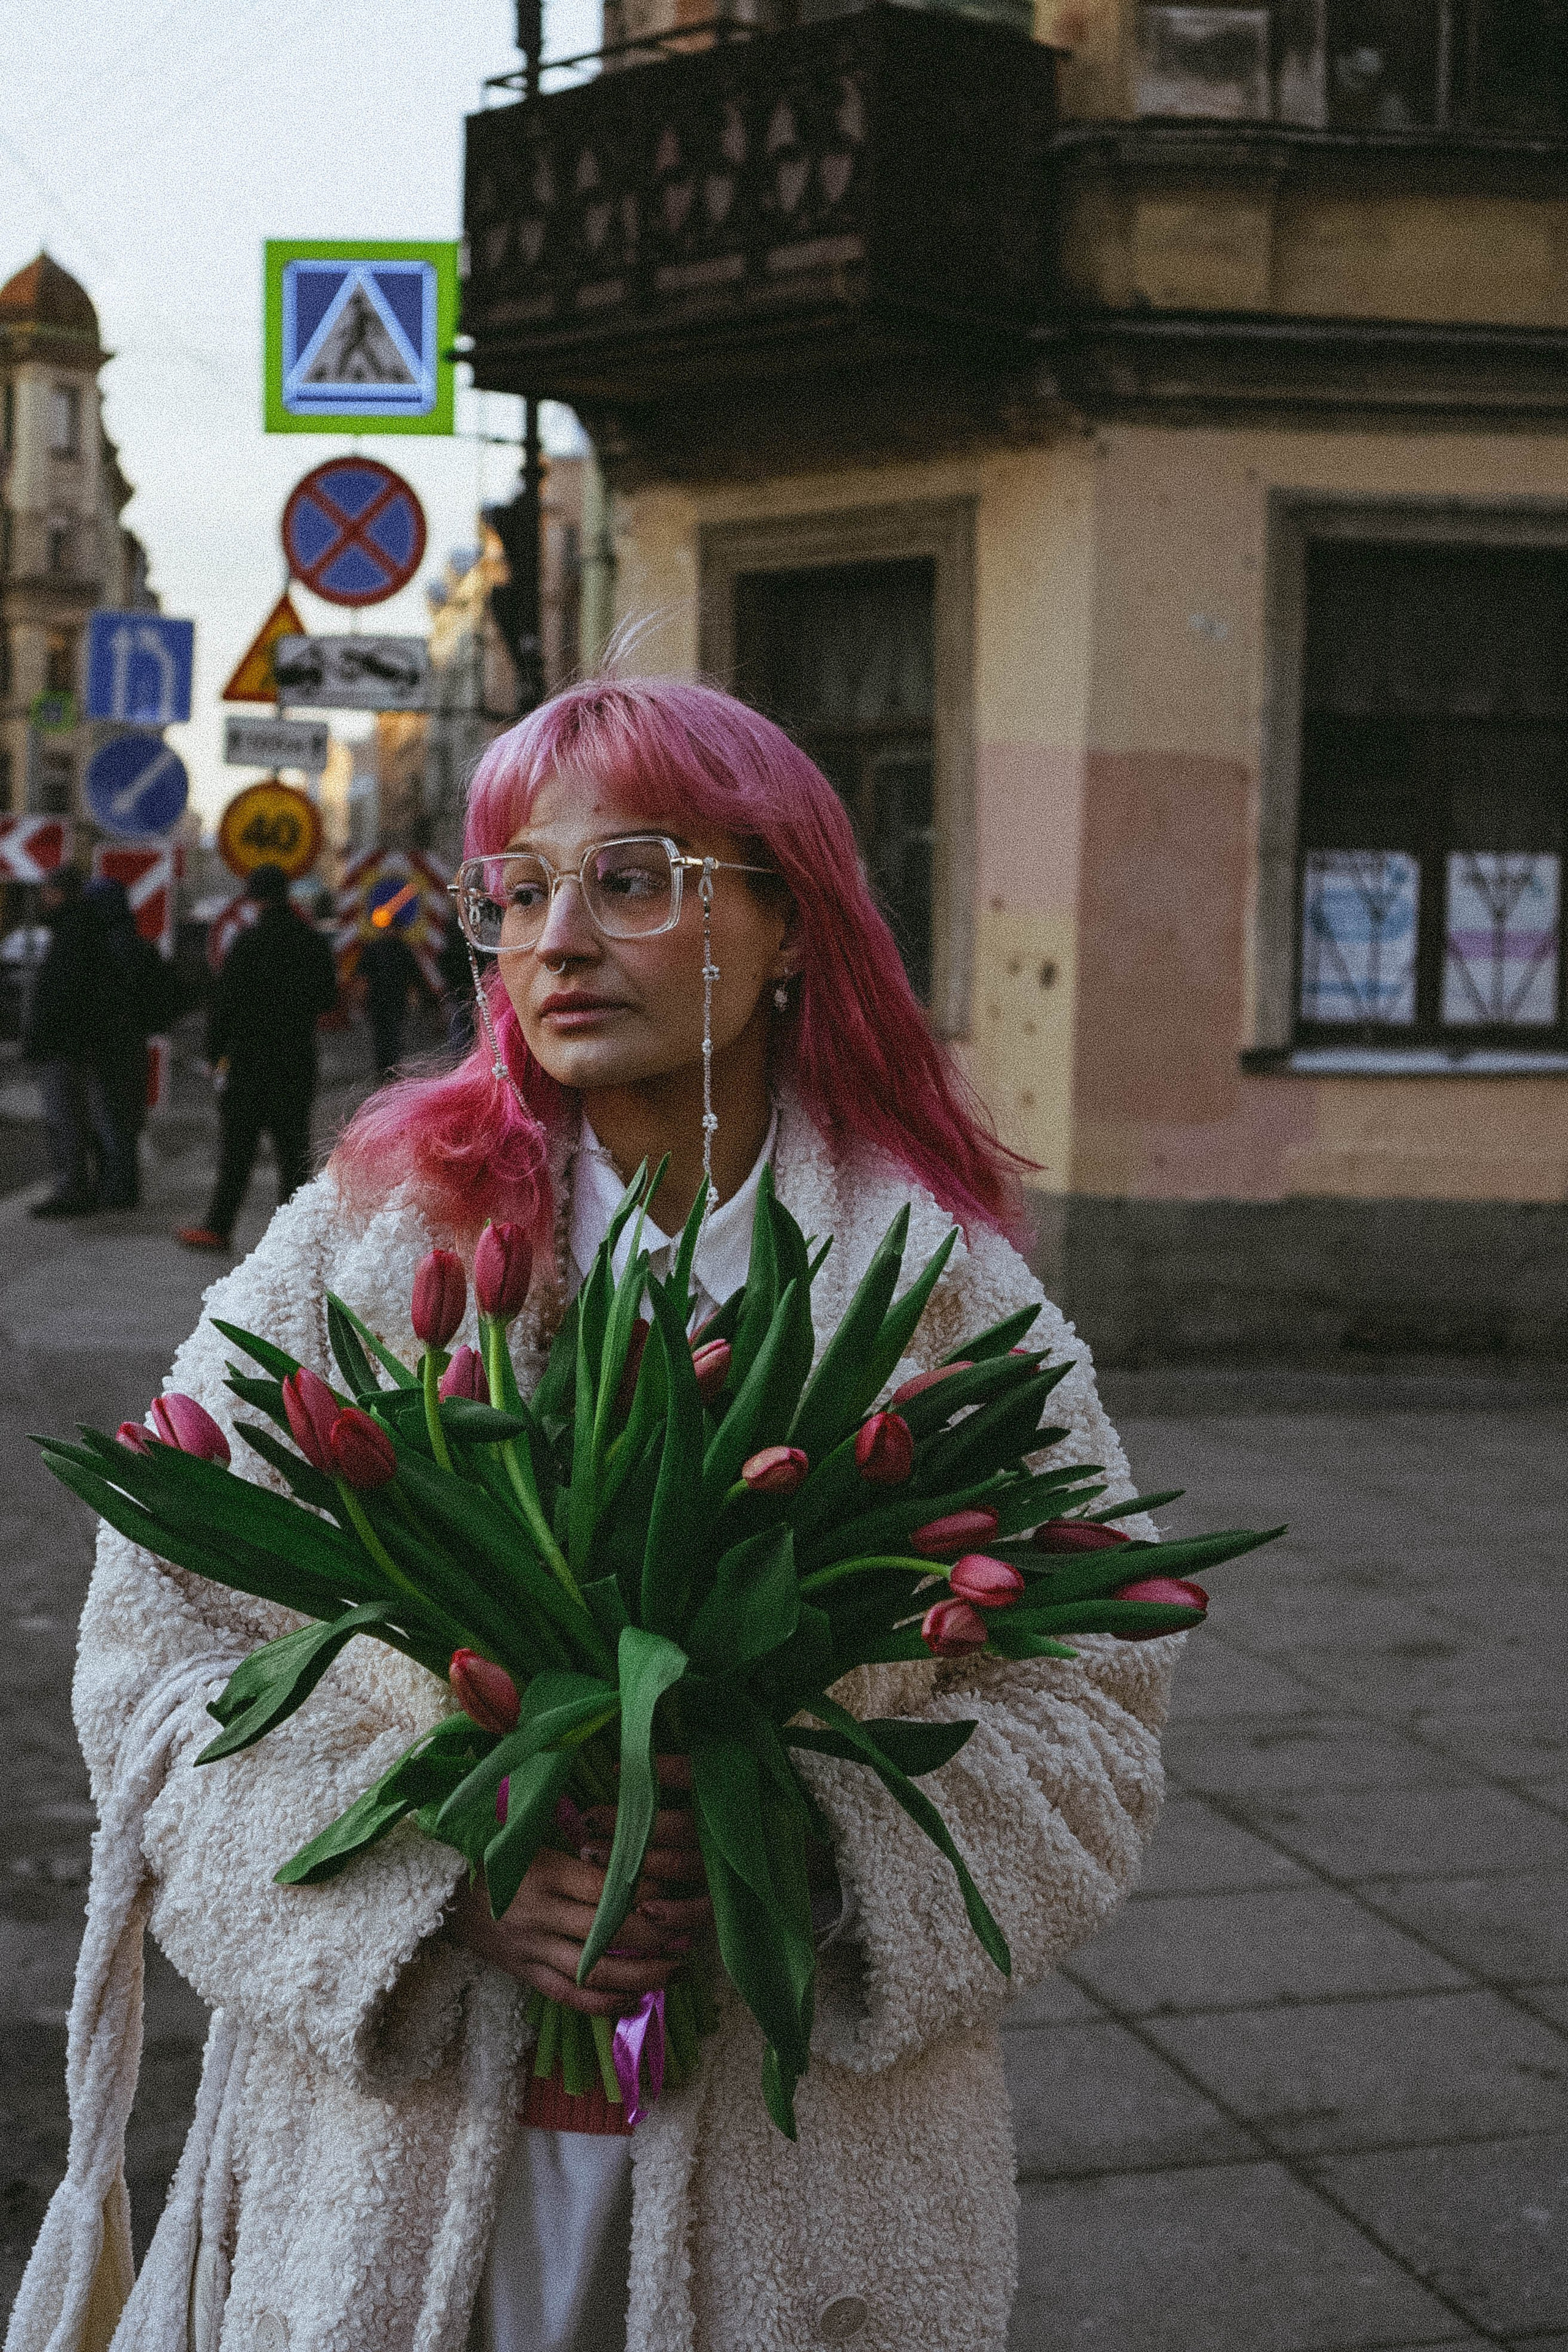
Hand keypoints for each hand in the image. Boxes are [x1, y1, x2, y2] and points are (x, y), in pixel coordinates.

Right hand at [449, 1754, 709, 2015]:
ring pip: (594, 1972)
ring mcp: (531, 1948)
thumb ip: (571, 1838)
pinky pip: (568, 1996)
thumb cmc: (487, 1852)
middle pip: (608, 1933)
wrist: (435, 1890)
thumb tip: (625, 1835)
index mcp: (545, 1873)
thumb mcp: (526, 1834)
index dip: (645, 1895)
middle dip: (655, 1938)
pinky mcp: (522, 1972)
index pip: (606, 1888)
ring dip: (640, 1975)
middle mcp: (541, 1914)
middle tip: (687, 1935)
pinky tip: (632, 2000)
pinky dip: (603, 2003)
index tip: (673, 1894)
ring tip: (673, 1971)